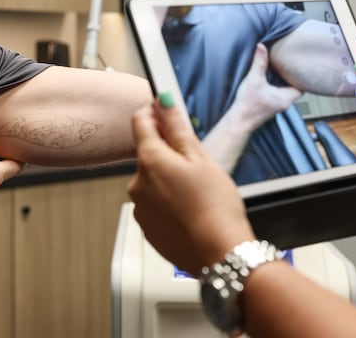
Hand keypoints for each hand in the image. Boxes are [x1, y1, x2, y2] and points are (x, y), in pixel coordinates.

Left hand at [128, 98, 254, 275]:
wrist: (219, 254)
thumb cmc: (215, 206)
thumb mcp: (200, 159)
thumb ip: (176, 128)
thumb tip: (162, 102)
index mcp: (149, 160)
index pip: (140, 122)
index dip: (153, 112)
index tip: (165, 112)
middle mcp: (136, 183)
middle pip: (147, 154)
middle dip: (167, 153)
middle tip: (195, 163)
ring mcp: (139, 207)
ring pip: (151, 181)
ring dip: (167, 179)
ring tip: (195, 192)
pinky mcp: (145, 227)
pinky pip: (154, 205)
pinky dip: (167, 202)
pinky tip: (188, 210)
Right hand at [233, 43, 301, 129]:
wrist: (237, 122)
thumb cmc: (247, 106)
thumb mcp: (253, 80)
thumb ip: (259, 63)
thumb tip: (261, 47)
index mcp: (286, 98)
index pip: (302, 86)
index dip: (300, 76)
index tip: (297, 66)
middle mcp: (284, 103)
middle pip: (294, 87)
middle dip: (290, 77)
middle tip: (288, 65)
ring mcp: (276, 106)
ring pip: (285, 91)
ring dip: (282, 82)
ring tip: (278, 70)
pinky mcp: (269, 107)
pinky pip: (277, 94)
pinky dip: (275, 87)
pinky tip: (268, 80)